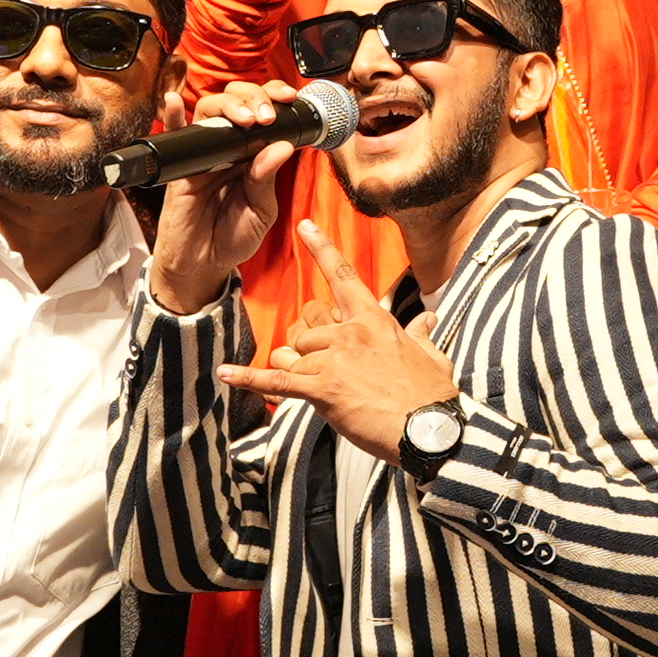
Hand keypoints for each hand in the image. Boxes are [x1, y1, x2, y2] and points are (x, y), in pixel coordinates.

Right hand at [146, 77, 308, 313]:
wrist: (203, 265)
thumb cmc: (232, 238)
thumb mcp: (261, 212)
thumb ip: (266, 180)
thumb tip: (281, 147)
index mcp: (253, 154)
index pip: (264, 112)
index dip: (275, 97)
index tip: (290, 99)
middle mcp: (228, 148)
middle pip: (237, 101)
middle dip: (255, 98)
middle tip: (266, 117)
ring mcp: (203, 154)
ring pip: (209, 110)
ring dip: (228, 105)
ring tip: (245, 119)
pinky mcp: (180, 167)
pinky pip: (174, 137)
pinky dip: (173, 117)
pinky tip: (174, 102)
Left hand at [220, 226, 461, 460]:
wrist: (431, 429)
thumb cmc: (432, 395)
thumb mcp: (430, 355)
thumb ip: (421, 334)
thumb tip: (427, 320)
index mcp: (374, 320)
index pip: (343, 276)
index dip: (322, 249)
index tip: (304, 227)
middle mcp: (350, 332)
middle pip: (306, 323)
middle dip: (307, 343)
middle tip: (323, 365)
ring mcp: (334, 359)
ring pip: (293, 353)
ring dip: (295, 368)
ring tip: (316, 386)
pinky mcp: (323, 389)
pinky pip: (278, 380)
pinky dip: (249, 378)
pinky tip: (226, 374)